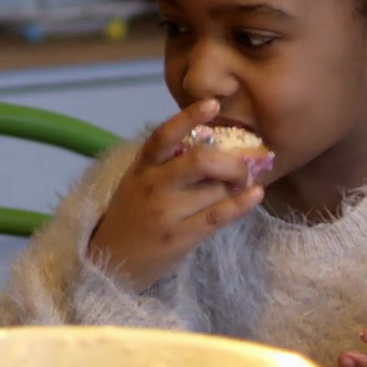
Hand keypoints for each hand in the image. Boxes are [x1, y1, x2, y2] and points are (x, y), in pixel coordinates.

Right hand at [88, 99, 265, 291]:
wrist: (111, 262)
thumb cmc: (131, 216)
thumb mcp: (137, 182)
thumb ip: (165, 163)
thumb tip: (211, 143)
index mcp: (142, 167)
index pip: (163, 135)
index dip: (188, 117)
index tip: (213, 104)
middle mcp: (153, 186)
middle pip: (200, 161)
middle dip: (230, 162)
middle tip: (242, 167)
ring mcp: (167, 212)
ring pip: (214, 188)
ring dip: (236, 185)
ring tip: (244, 186)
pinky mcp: (181, 236)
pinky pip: (219, 215)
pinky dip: (242, 203)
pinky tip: (256, 195)